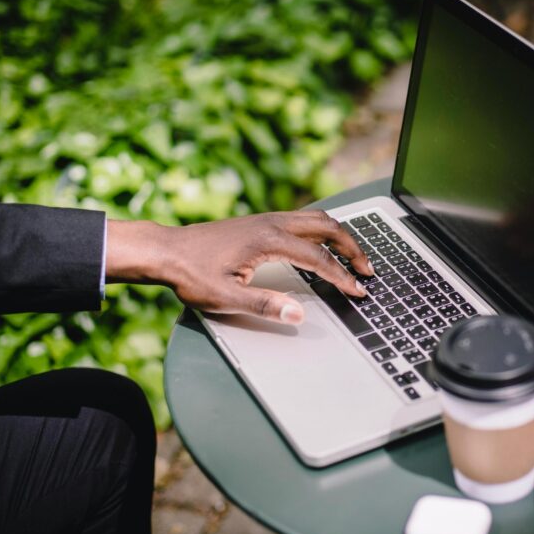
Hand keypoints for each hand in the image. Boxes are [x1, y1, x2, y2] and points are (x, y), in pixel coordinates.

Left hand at [106, 211, 372, 324]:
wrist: (165, 250)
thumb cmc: (191, 274)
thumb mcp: (225, 297)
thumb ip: (265, 306)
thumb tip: (298, 315)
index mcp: (268, 240)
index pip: (319, 258)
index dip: (342, 276)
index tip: (359, 291)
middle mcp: (272, 223)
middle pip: (327, 228)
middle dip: (353, 249)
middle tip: (368, 270)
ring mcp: (268, 218)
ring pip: (317, 219)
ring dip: (340, 236)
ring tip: (354, 257)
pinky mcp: (261, 221)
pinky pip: (304, 219)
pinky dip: (324, 231)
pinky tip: (324, 245)